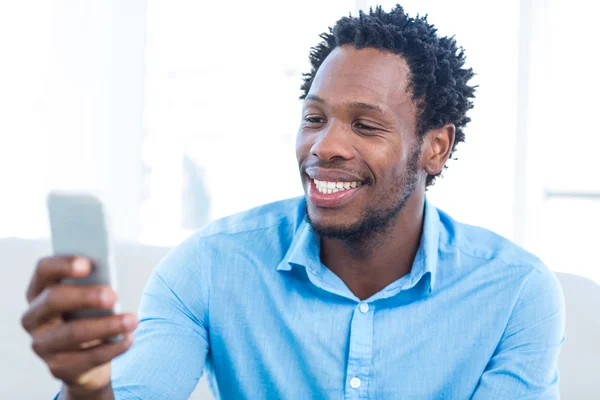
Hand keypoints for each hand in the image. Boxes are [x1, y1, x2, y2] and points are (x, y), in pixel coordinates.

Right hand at [21, 256, 136, 397]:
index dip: (63, 264)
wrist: (84, 359)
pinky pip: (87, 358)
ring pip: (72, 333)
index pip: (43, 270)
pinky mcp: (57, 367)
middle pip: (54, 300)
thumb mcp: (88, 299)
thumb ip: (93, 286)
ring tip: (132, 320)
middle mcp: (34, 317)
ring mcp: (42, 344)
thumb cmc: (87, 317)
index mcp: (40, 291)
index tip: (88, 264)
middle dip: (86, 296)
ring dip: (107, 325)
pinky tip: (129, 338)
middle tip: (114, 295)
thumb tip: (109, 283)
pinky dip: (113, 348)